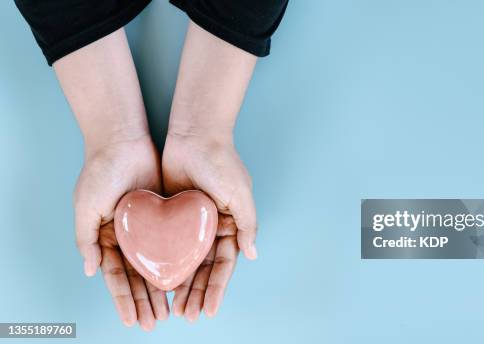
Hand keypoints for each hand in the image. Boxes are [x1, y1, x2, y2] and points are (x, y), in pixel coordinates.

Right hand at [74, 137, 168, 329]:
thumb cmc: (100, 172)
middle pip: (138, 275)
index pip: (116, 276)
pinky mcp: (166, 214)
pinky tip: (184, 279)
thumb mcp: (85, 207)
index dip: (124, 299)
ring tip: (170, 310)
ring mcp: (147, 226)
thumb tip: (91, 272)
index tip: (131, 320)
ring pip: (157, 263)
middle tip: (154, 323)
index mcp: (105, 237)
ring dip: (162, 287)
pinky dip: (178, 261)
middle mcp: (127, 236)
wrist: (123, 139)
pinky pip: (174, 242)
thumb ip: (85, 240)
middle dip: (145, 300)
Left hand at [161, 133, 256, 320]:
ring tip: (173, 308)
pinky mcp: (170, 215)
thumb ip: (247, 224)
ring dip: (180, 284)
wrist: (195, 134)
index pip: (224, 265)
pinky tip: (157, 282)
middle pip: (204, 269)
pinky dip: (163, 263)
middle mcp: (211, 228)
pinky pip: (166, 244)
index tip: (208, 310)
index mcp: (230, 225)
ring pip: (184, 261)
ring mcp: (190, 223)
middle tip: (187, 315)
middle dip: (196, 293)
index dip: (217, 288)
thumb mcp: (241, 194)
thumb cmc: (222, 162)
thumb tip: (252, 254)